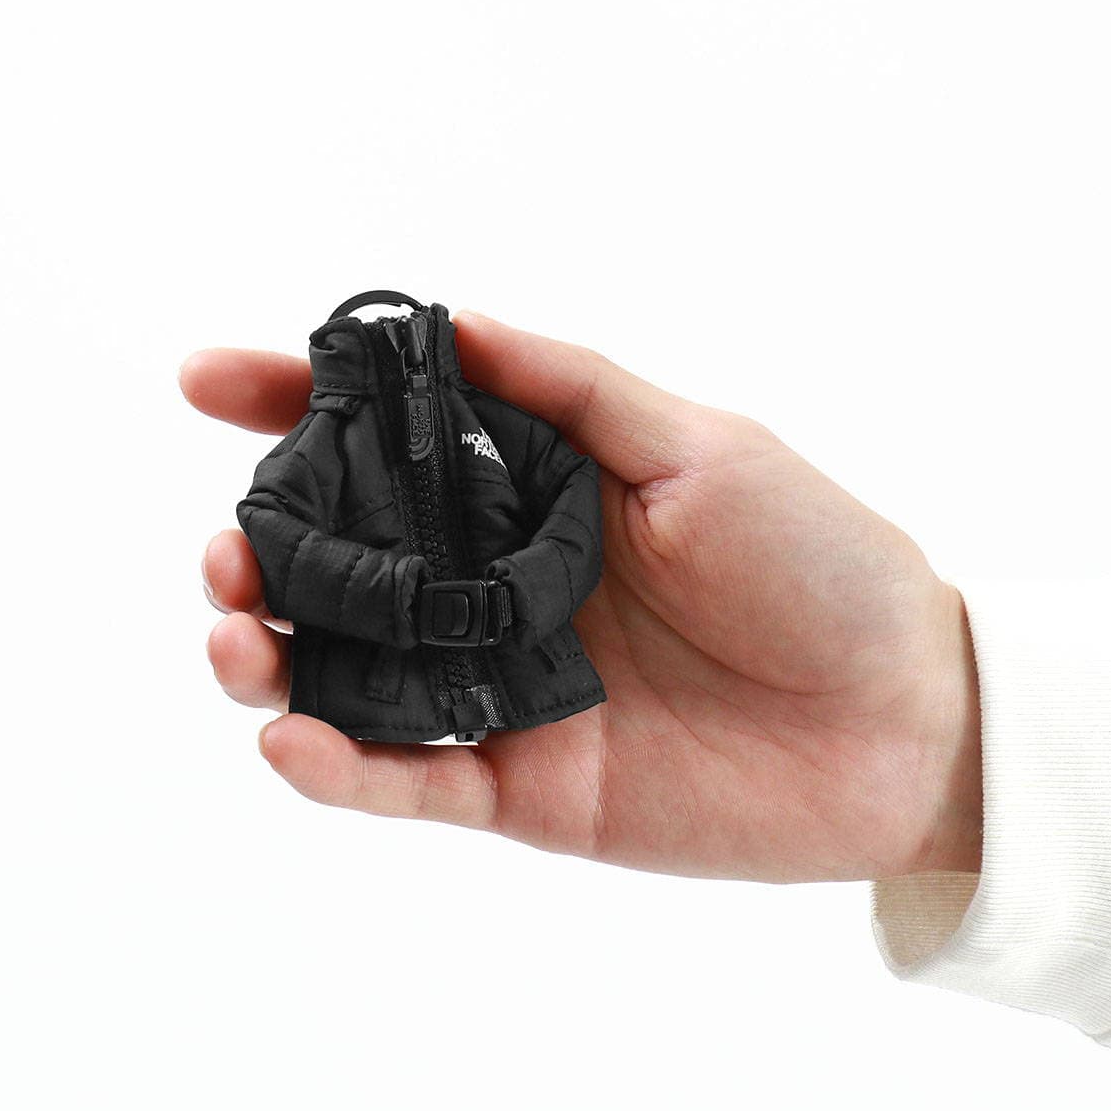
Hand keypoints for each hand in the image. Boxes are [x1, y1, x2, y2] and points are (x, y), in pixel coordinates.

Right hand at [182, 313, 981, 882]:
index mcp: (539, 496)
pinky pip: (408, 780)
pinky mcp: (523, 787)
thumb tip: (449, 322)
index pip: (394, 447)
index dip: (294, 408)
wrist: (901, 719)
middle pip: (345, 569)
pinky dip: (339, 768)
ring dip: (269, 657)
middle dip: (261, 552)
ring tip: (239, 634)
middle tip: (229, 552)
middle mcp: (502, 590)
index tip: (209, 380)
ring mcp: (504, 691)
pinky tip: (293, 738)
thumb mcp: (702, 447)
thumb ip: (571, 391)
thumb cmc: (822, 564)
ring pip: (350, 677)